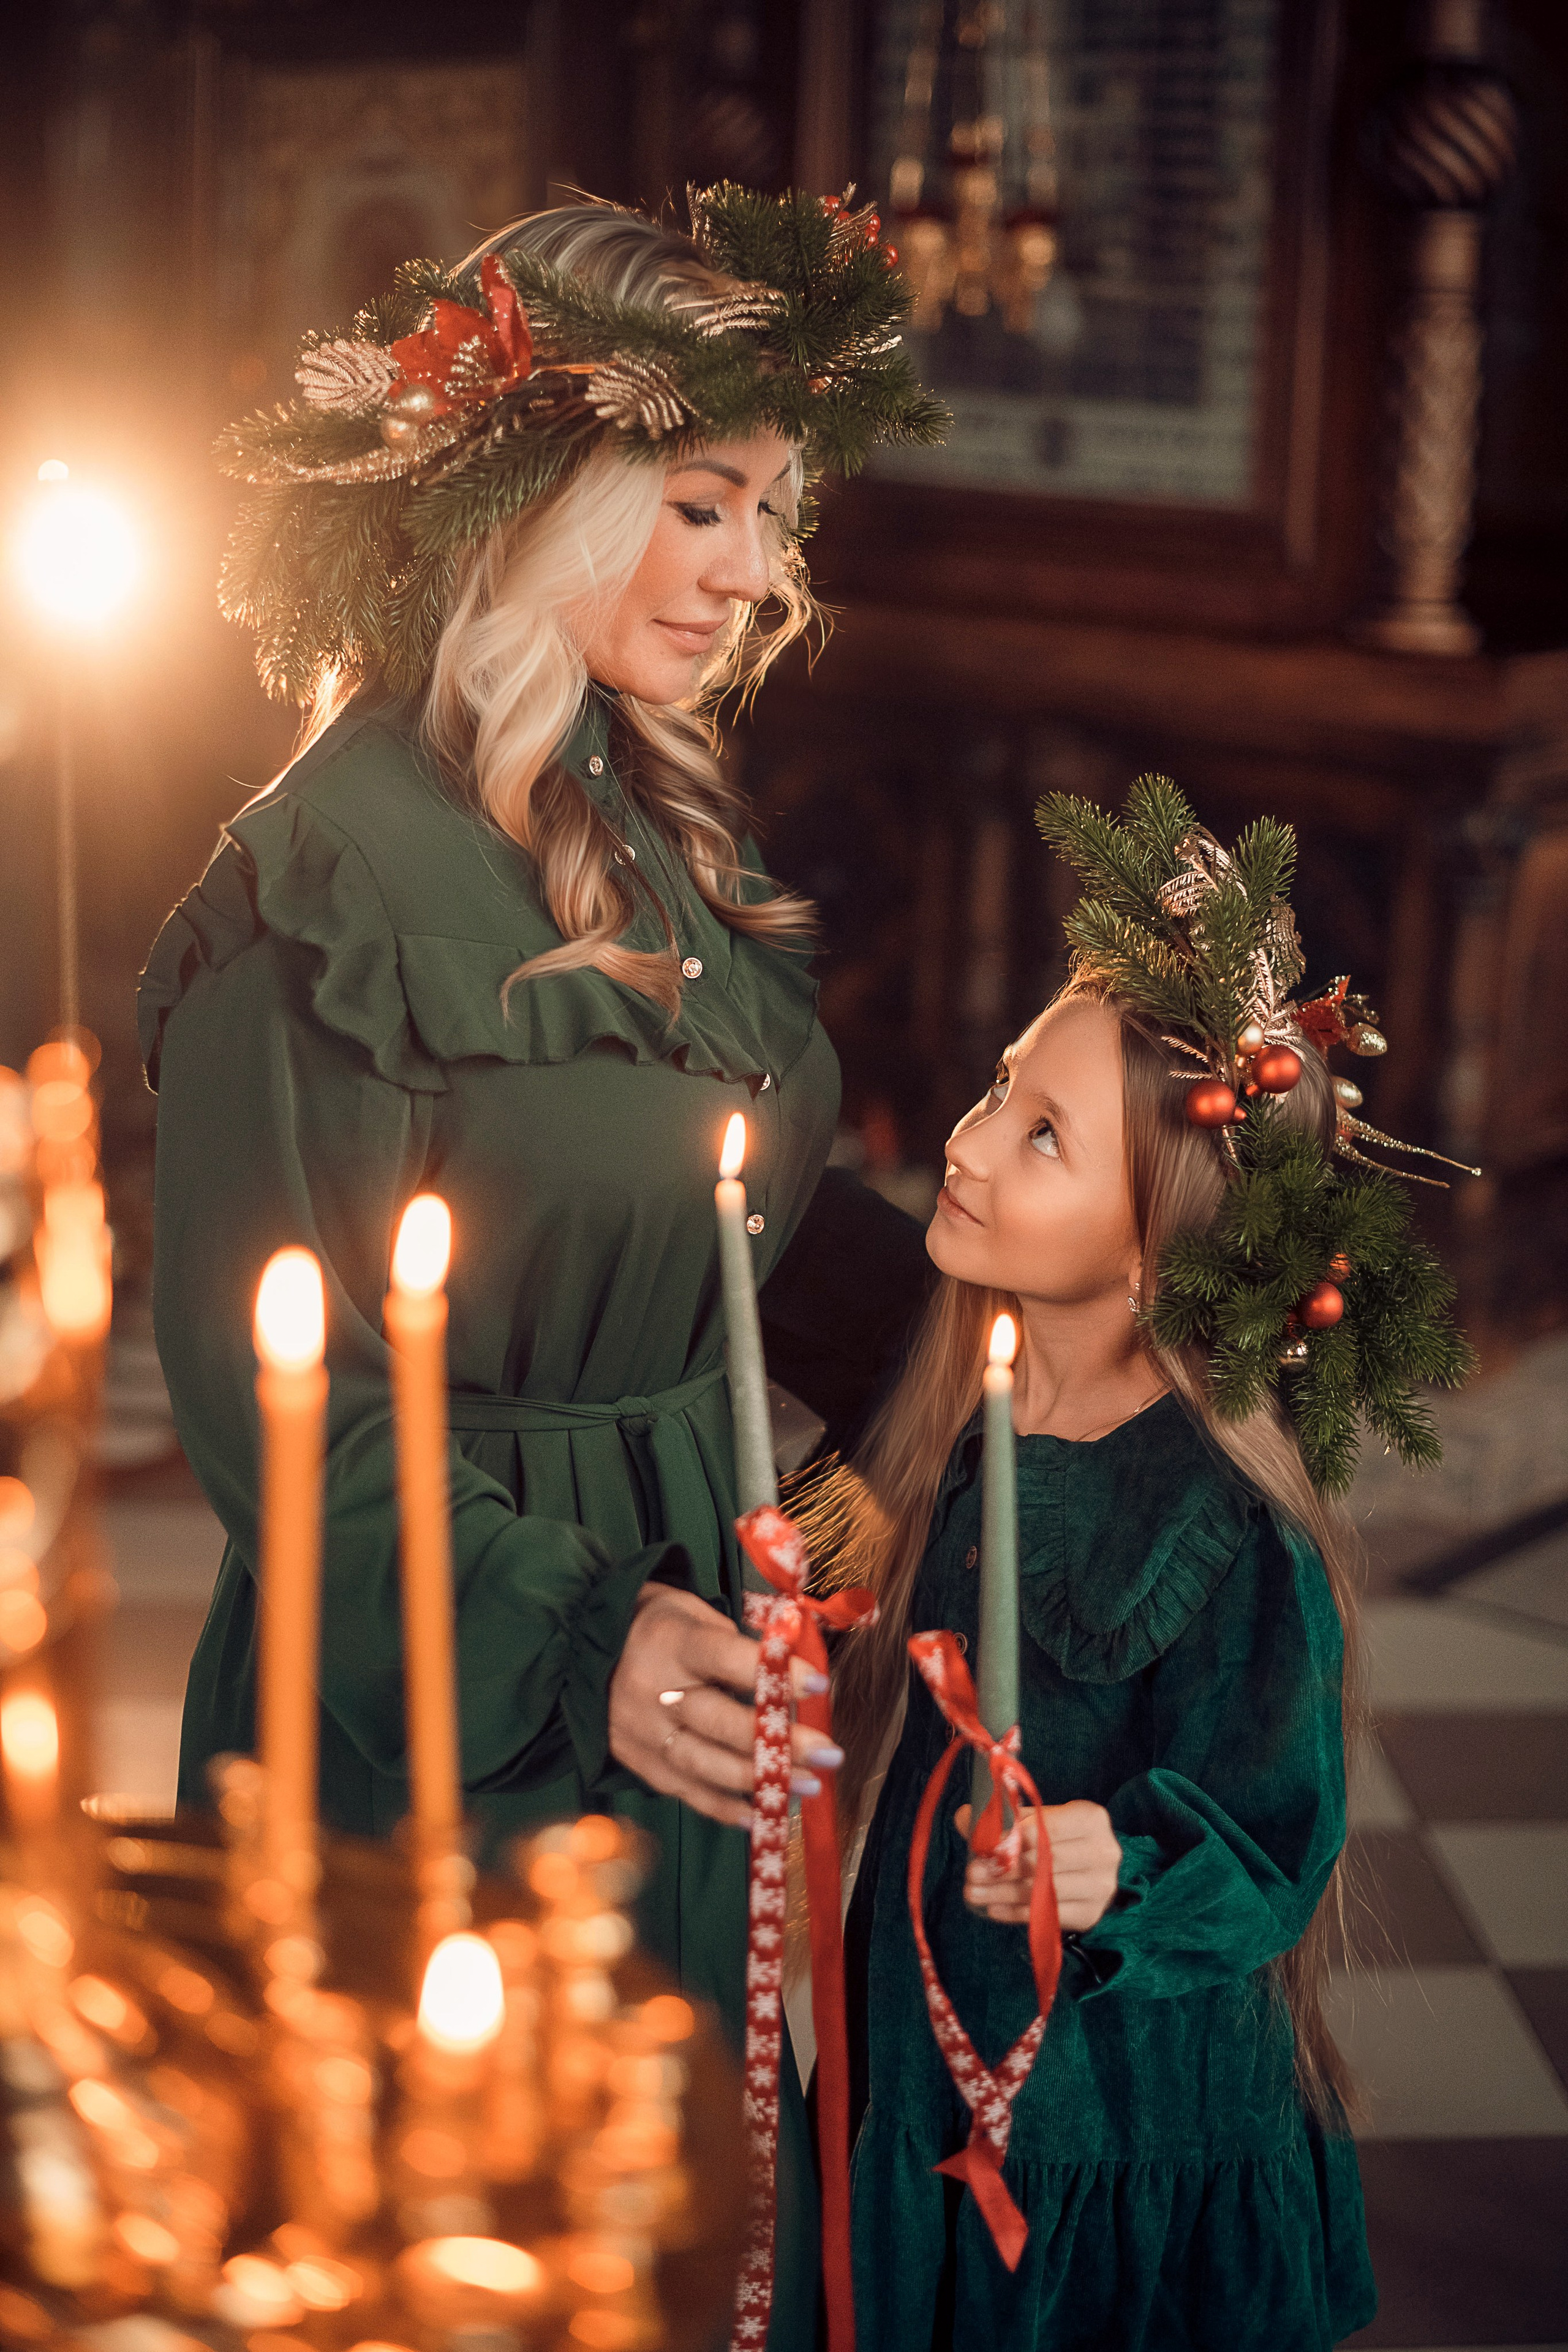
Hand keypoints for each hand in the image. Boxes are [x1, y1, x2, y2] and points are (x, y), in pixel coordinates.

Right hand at [608, 1583, 840, 1830]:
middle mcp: (652, 1689)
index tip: (819, 1685)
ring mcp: (640, 1732)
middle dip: (779, 1742)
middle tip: (829, 1753)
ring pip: (705, 1765)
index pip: (727, 1660)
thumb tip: (788, 1672)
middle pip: (720, 1722)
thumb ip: (736, 1641)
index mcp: (669, 1642)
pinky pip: (684, 1791)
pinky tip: (761, 1814)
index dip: (774, 1675)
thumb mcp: (690, 1609)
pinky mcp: (636, 1761)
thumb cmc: (653, 1624)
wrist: (579, 1646)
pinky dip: (723, 1807)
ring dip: (761, 1781)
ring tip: (809, 1786)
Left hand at [955, 1798, 1120, 1930]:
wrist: (1093, 1869)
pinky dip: (1017, 1913)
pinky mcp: (1091, 1914)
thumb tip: (963, 1817)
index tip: (982, 1847)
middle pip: (1045, 1862)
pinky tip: (993, 1909)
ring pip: (1043, 1891)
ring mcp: (1101, 1887)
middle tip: (971, 1873)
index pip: (1047, 1828)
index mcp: (1091, 1818)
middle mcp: (1103, 1852)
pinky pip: (1047, 1916)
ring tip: (973, 1893)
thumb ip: (1003, 1818)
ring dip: (1003, 1893)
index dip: (1012, 1838)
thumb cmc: (1059, 1838)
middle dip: (1002, 1869)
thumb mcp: (1037, 1820)